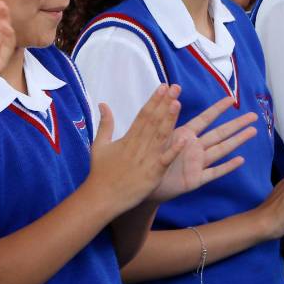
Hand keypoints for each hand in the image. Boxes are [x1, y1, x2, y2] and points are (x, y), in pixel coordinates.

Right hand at [86, 85, 182, 211]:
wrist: (102, 196)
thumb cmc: (100, 172)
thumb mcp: (99, 145)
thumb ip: (105, 124)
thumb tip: (103, 104)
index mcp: (127, 138)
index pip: (143, 114)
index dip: (154, 100)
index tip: (163, 86)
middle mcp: (138, 146)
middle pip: (153, 121)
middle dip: (164, 103)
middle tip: (175, 87)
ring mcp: (146, 160)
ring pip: (160, 136)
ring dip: (169, 119)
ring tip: (178, 103)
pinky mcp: (152, 174)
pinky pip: (164, 160)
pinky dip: (173, 150)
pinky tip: (184, 139)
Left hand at [150, 97, 254, 201]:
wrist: (142, 185)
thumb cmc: (146, 159)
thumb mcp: (156, 138)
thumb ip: (165, 120)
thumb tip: (172, 97)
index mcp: (183, 135)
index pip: (204, 119)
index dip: (218, 109)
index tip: (231, 98)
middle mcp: (193, 147)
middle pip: (219, 133)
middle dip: (236, 124)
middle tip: (253, 115)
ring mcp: (197, 163)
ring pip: (221, 150)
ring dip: (237, 141)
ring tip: (253, 131)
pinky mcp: (196, 180)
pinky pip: (214, 172)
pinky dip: (227, 167)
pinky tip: (240, 160)